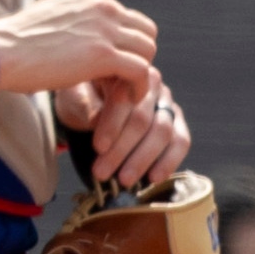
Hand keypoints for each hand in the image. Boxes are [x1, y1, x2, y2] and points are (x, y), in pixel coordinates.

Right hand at [0, 0, 156, 101]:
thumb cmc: (14, 40)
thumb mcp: (50, 14)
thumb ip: (74, 17)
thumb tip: (79, 32)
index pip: (127, 17)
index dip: (122, 42)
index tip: (107, 63)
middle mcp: (103, 6)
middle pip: (145, 31)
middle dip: (136, 54)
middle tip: (119, 76)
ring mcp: (105, 29)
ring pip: (148, 49)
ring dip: (138, 71)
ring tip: (121, 89)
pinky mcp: (104, 55)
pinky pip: (140, 70)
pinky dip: (139, 87)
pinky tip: (128, 98)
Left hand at [64, 75, 190, 190]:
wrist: (88, 100)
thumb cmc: (80, 96)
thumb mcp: (73, 95)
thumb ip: (84, 104)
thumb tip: (96, 120)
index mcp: (128, 72)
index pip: (124, 100)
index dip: (112, 125)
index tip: (98, 147)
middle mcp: (153, 86)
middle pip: (143, 120)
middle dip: (122, 150)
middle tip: (102, 172)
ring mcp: (167, 104)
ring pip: (164, 133)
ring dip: (143, 160)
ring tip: (124, 180)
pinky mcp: (176, 122)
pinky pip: (181, 141)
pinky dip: (169, 161)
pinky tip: (154, 178)